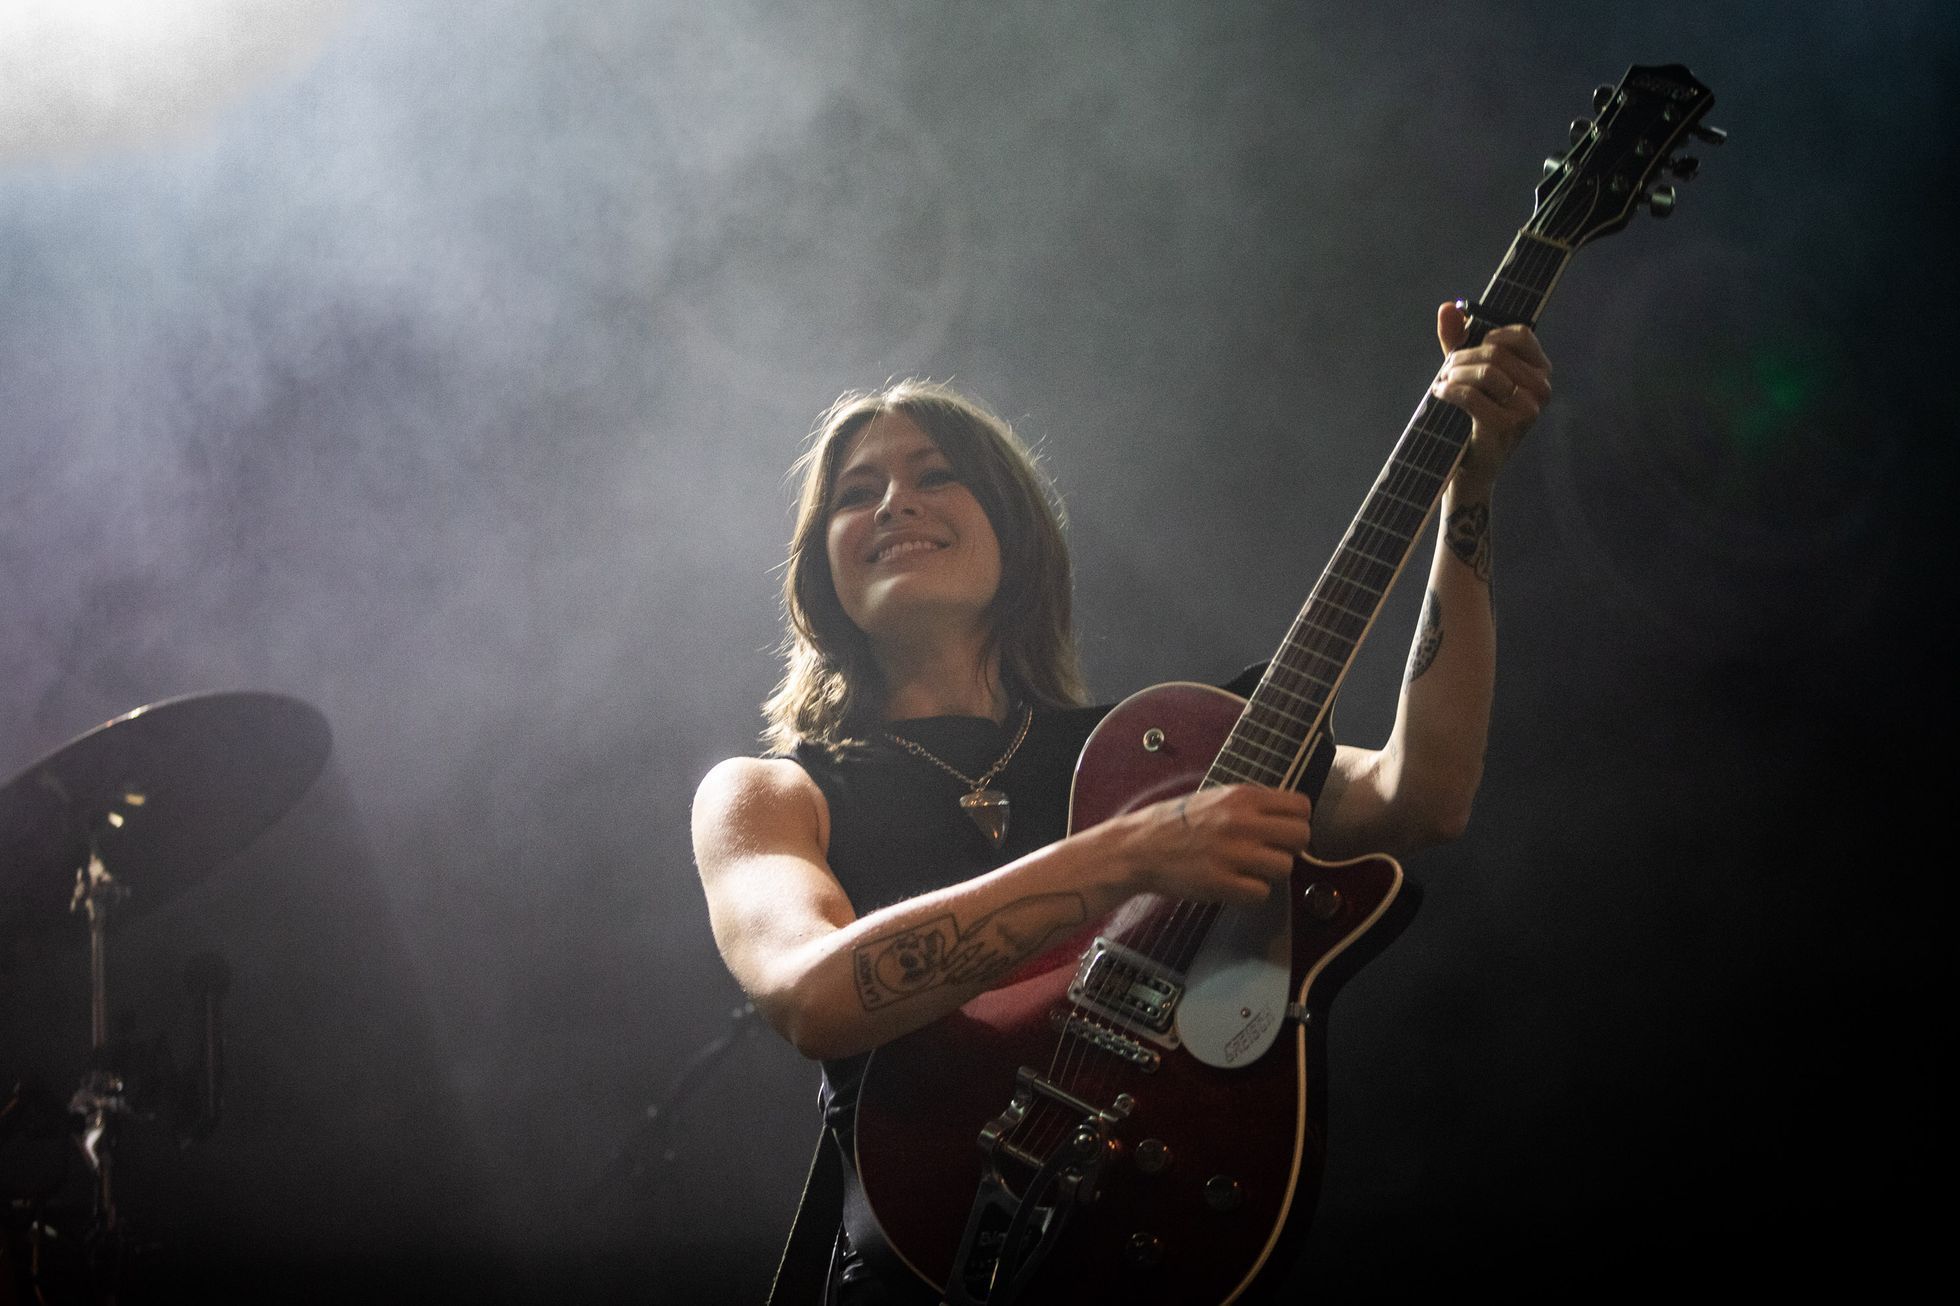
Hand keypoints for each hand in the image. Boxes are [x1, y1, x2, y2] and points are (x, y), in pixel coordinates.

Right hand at [1100, 784, 1313, 905]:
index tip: (1282, 831)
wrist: (1137, 847)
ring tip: (1248, 871)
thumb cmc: (1175, 822)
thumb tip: (1287, 817)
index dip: (1296, 821)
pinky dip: (1251, 894)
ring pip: (1285, 867)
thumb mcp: (1216, 797)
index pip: (1302, 806)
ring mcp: (1232, 853)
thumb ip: (1251, 805)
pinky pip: (1262, 894)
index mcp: (1243, 797)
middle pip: (1301, 837)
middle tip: (1269, 853)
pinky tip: (1234, 885)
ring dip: (1270, 873)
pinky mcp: (1221, 883)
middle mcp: (1242, 822)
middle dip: (1289, 848)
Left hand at [1432, 301, 1551, 486]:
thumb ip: (1458, 340)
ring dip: (1454, 374)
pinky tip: (1439, 394)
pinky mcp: (1508, 426)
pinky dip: (1450, 391)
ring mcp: (1528, 409)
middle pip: (1496, 352)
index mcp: (1539, 371)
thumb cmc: (1472, 416)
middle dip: (1461, 357)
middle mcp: (1541, 389)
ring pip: (1485, 371)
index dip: (1487, 335)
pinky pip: (1472, 395)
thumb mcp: (1466, 374)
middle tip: (1444, 371)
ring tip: (1441, 384)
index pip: (1520, 334)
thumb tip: (1448, 307)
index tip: (1465, 349)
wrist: (1471, 468)